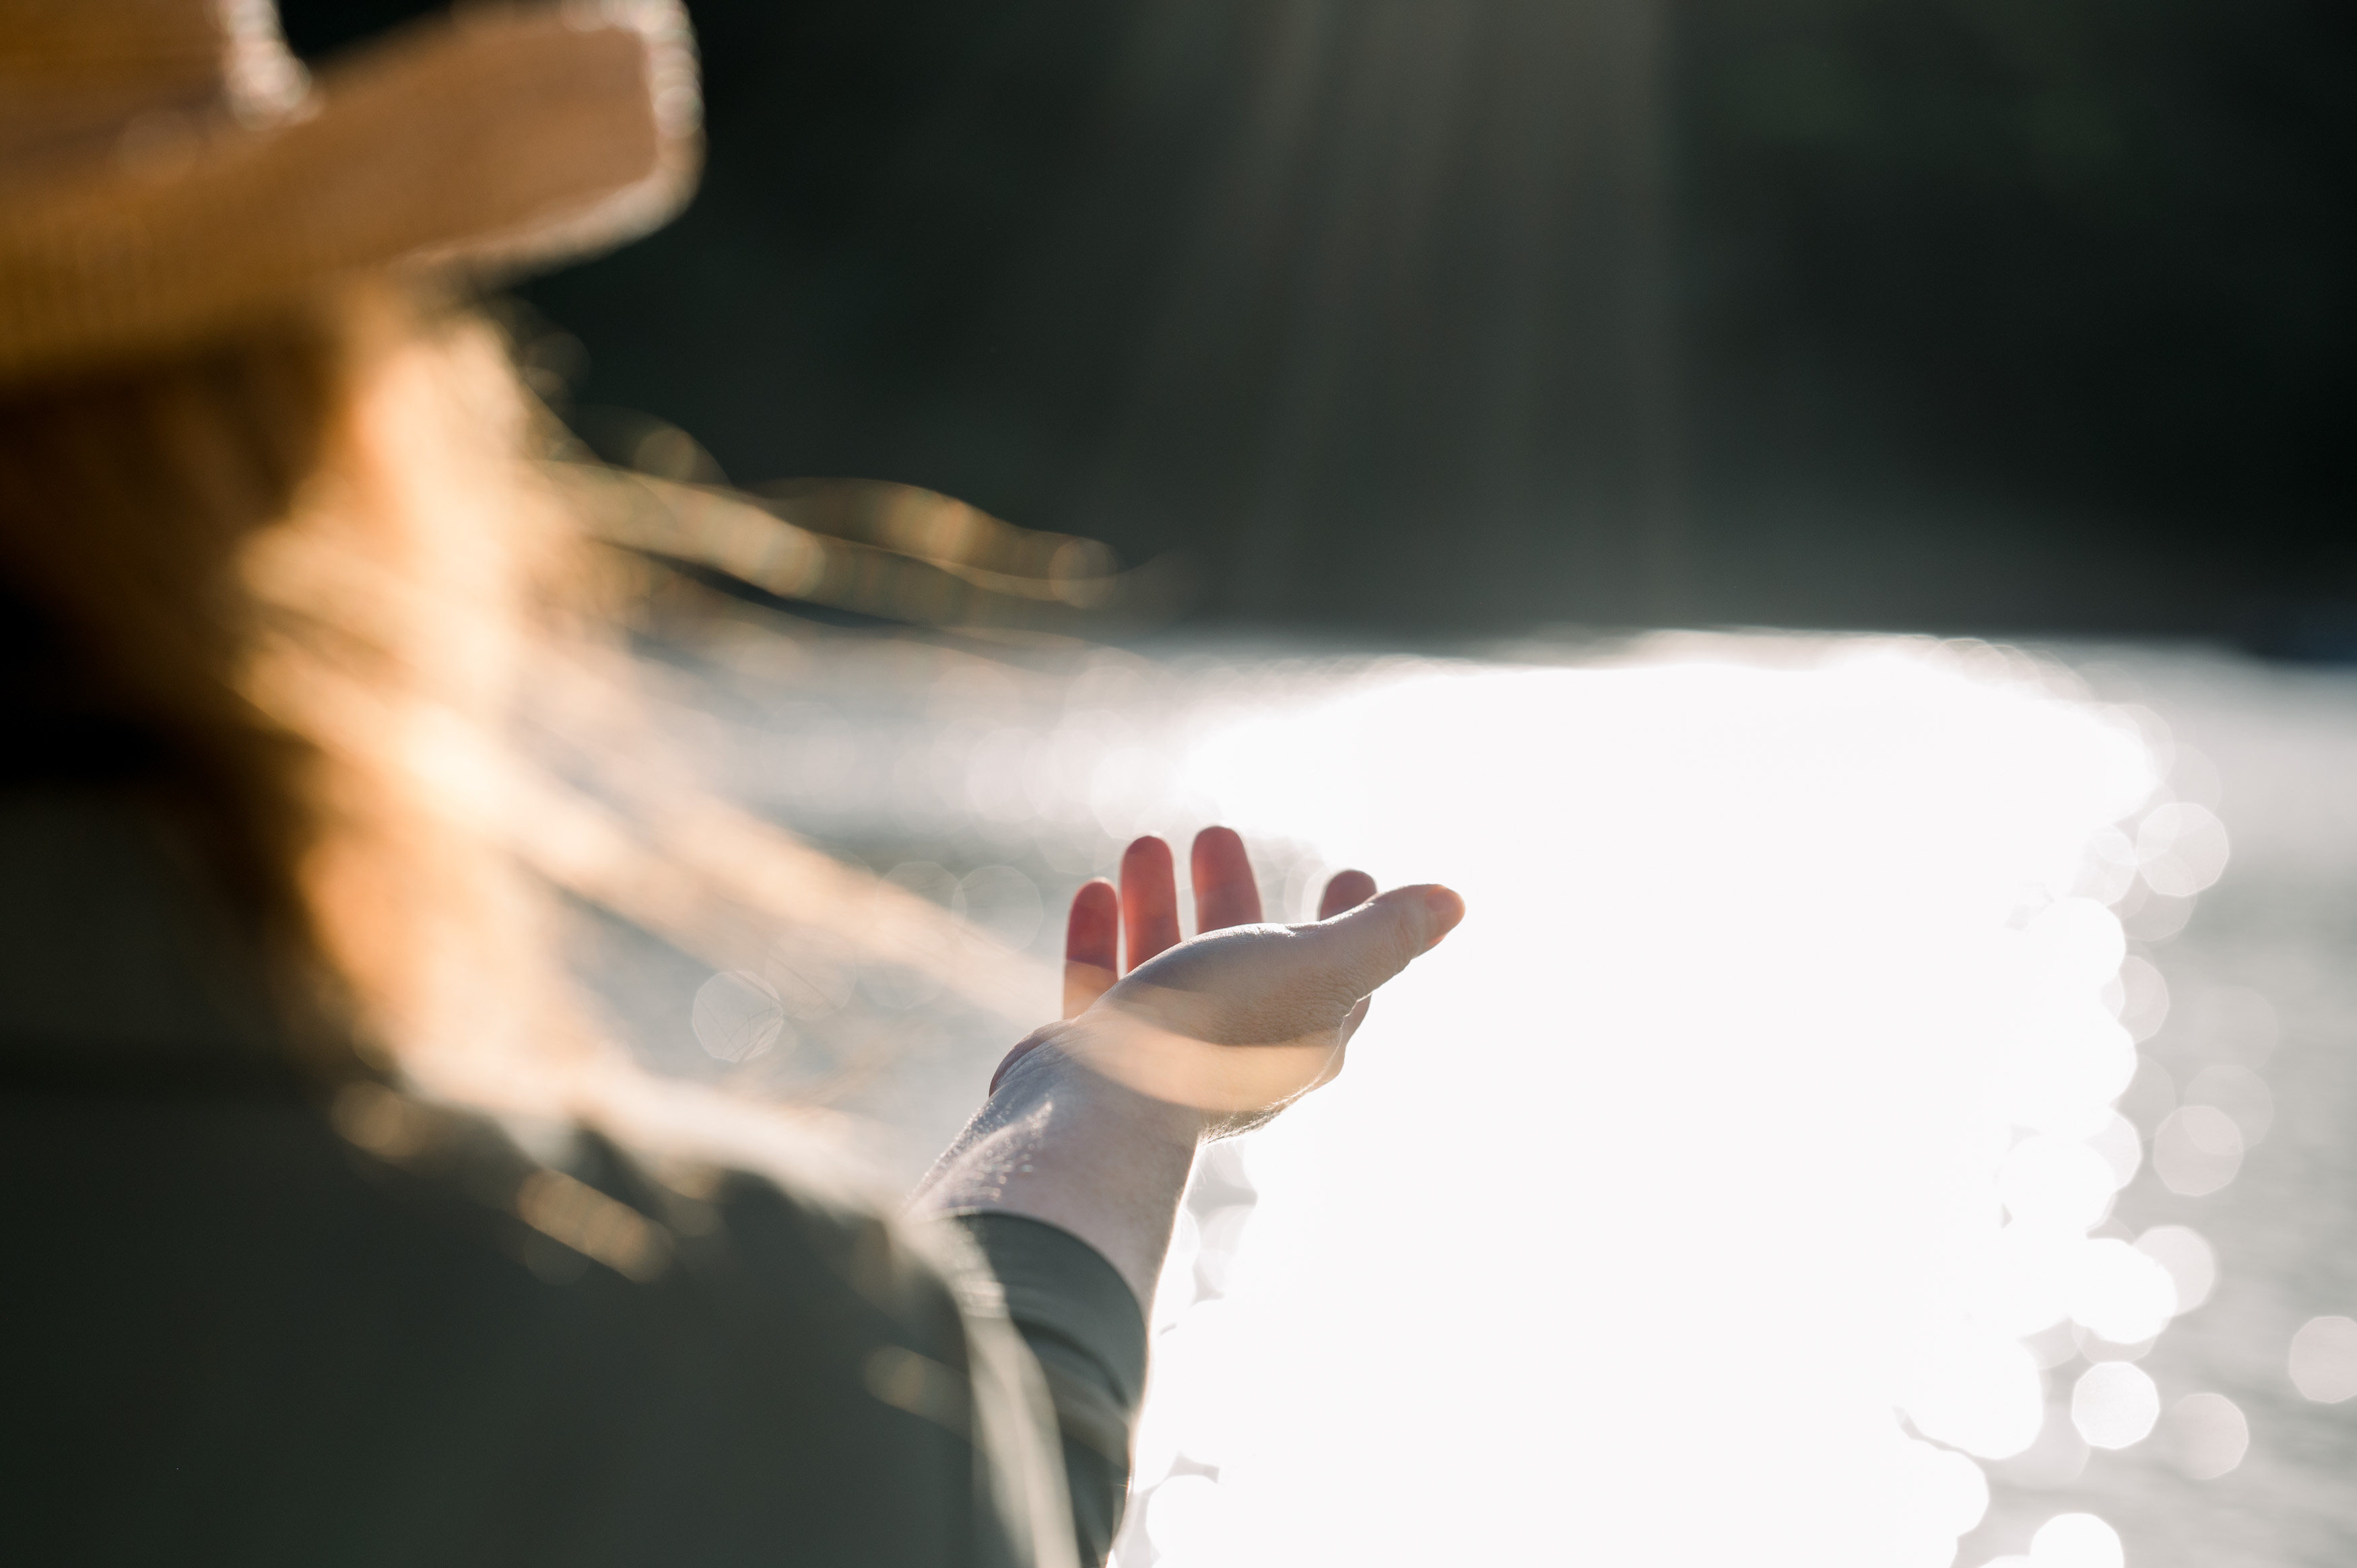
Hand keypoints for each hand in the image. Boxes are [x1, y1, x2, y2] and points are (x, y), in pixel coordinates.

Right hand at [922, 827, 1460, 1302]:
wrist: (1101, 1111)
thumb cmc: (1217, 1031)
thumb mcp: (1317, 967)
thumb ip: (1384, 934)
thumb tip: (1456, 901)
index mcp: (1304, 1040)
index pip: (1344, 975)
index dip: (1353, 922)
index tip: (1351, 873)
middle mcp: (1237, 1056)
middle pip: (1245, 962)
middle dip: (1234, 895)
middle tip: (1216, 833)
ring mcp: (1164, 1060)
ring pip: (1169, 968)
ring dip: (1161, 903)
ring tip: (1147, 842)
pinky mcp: (1099, 1062)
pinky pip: (1104, 989)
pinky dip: (1102, 937)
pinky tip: (1096, 890)